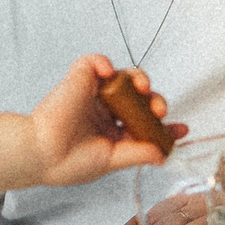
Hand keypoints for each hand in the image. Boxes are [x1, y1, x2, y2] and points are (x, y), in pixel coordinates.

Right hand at [30, 56, 179, 188]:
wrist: (43, 155)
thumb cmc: (70, 162)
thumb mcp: (112, 160)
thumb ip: (138, 153)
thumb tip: (164, 154)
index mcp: (111, 131)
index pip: (143, 123)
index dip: (163, 125)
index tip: (181, 130)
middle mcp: (104, 111)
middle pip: (138, 99)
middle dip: (155, 102)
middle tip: (159, 111)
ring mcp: (92, 94)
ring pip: (123, 77)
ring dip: (139, 80)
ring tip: (144, 89)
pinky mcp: (78, 80)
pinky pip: (94, 62)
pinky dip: (103, 62)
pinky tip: (110, 72)